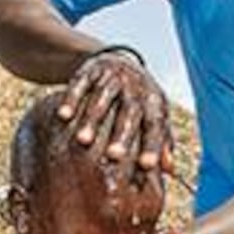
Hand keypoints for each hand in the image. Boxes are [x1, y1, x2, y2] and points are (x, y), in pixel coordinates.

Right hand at [59, 49, 173, 176]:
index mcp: (154, 100)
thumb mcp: (154, 116)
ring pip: (103, 97)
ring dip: (93, 119)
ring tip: (83, 141)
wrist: (118, 63)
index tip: (147, 166)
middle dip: (122, 133)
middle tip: (113, 156)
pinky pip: (80, 83)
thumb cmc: (139, 102)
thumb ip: (162, 141)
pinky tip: (63, 116)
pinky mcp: (90, 69)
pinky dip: (71, 99)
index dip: (152, 144)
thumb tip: (169, 169)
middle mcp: (135, 86)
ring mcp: (112, 76)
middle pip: (130, 110)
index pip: (155, 124)